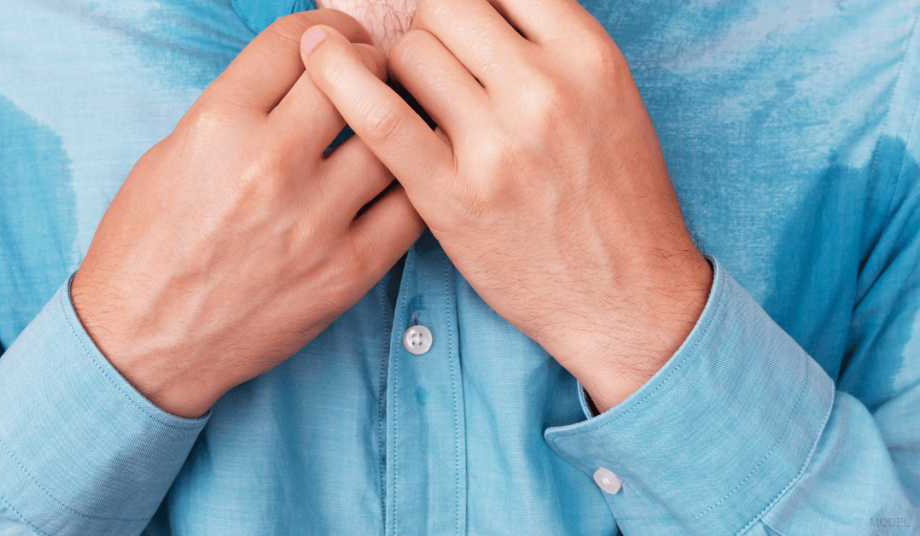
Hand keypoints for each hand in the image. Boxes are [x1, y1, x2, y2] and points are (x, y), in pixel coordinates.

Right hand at [71, 10, 423, 418]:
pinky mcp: (346, 272)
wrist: (143, 345)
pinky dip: (413, 185)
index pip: (294, 40)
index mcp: (217, 125)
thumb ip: (237, 109)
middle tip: (372, 72)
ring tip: (392, 124)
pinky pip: (410, 208)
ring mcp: (314, 221)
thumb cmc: (147, 248)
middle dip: (368, 61)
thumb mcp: (171, 155)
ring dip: (397, 121)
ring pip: (392, 137)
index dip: (324, 28)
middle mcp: (270, 165)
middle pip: (354, 77)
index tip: (335, 37)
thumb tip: (296, 77)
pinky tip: (404, 179)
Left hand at [299, 0, 711, 411]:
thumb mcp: (610, 101)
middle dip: (430, 29)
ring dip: (397, 68)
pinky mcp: (451, 196)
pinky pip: (379, 116)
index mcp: (589, 56)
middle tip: (434, 64)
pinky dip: (341, 82)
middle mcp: (545, 90)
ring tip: (413, 100)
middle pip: (445, 9)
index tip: (458, 24)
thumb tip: (483, 7)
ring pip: (408, 54)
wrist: (626, 296)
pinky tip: (321, 62)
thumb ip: (551, 47)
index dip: (469, 1)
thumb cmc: (617, 199)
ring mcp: (496, 144)